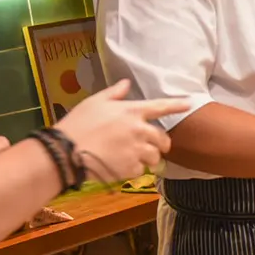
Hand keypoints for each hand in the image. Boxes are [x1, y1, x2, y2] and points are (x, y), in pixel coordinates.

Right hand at [54, 80, 190, 181]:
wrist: (66, 151)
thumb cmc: (77, 124)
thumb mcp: (94, 102)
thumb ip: (114, 93)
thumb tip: (125, 83)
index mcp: (132, 111)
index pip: (161, 106)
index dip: (177, 105)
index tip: (189, 103)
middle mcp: (138, 130)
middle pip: (163, 138)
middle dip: (161, 144)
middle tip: (154, 147)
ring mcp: (136, 150)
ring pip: (154, 157)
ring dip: (148, 158)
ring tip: (133, 158)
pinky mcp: (130, 168)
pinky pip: (140, 171)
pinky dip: (133, 170)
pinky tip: (120, 166)